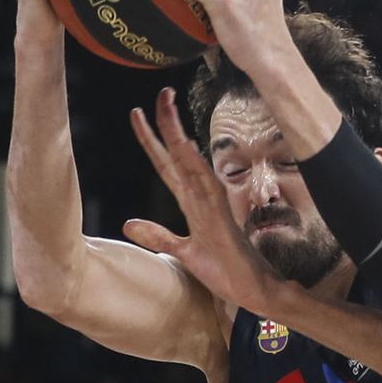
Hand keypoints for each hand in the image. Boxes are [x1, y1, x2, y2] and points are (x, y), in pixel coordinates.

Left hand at [122, 88, 285, 316]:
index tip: (137, 114)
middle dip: (166, 124)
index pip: (167, 164)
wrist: (252, 290)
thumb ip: (158, 237)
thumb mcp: (183, 253)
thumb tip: (128, 223)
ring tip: (167, 106)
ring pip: (190, 162)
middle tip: (159, 93)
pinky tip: (184, 146)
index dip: (152, 139)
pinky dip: (195, 165)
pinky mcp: (221, 219)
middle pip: (177, 155)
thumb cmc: (224, 271)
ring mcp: (212, 205)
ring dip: (177, 135)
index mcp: (191, 202)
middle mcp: (201, 197)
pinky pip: (206, 187)